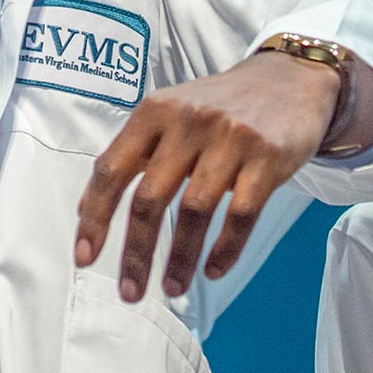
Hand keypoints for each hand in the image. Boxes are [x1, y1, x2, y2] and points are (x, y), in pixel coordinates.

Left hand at [72, 51, 337, 301]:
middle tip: (129, 293)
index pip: (111, 169)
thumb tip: (86, 210)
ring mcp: (230, 138)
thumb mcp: (170, 113)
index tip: (84, 257)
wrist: (288, 79)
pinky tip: (213, 271)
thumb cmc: (218, 106)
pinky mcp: (268, 156)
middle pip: (149, 198)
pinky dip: (225, 250)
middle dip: (136, 253)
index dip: (94, 216)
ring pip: (195, 211)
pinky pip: (242, 215)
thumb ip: (133, 153)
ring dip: (181, 259)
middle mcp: (188, 121)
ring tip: (172, 288)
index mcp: (154, 111)